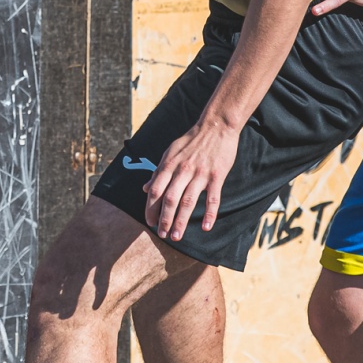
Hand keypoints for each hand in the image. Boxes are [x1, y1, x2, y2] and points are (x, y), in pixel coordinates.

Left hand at [143, 116, 240, 241]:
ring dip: (181, 221)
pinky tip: (206, 227)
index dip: (151, 208)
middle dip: (164, 219)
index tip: (149, 222)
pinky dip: (210, 214)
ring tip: (176, 236)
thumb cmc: (192, 141)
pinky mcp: (217, 176)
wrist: (216, 126)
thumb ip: (158, 171)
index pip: (156, 190)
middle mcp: (183, 170)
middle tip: (162, 234)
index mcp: (170, 164)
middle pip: (170, 199)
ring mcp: (200, 174)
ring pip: (188, 201)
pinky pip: (213, 198)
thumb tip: (145, 188)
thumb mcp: (170, 152)